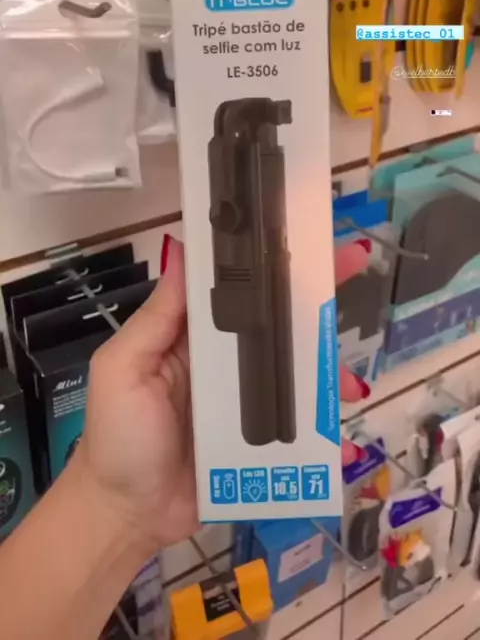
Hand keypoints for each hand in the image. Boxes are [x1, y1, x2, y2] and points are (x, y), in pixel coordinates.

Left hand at [73, 237, 370, 556]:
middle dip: (313, 296)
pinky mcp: (258, 438)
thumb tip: (183, 253)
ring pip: (293, 370)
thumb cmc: (117, 435)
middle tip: (354, 262)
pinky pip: (294, 420)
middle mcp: (223, 360)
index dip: (264, 261)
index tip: (299, 234)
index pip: (233, 288)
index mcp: (191, 335)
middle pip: (274, 322)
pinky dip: (320, 421)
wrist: (127, 515)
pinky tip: (340, 431)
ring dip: (324, 365)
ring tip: (346, 378)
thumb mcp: (122, 368)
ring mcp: (244, 400)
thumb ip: (156, 318)